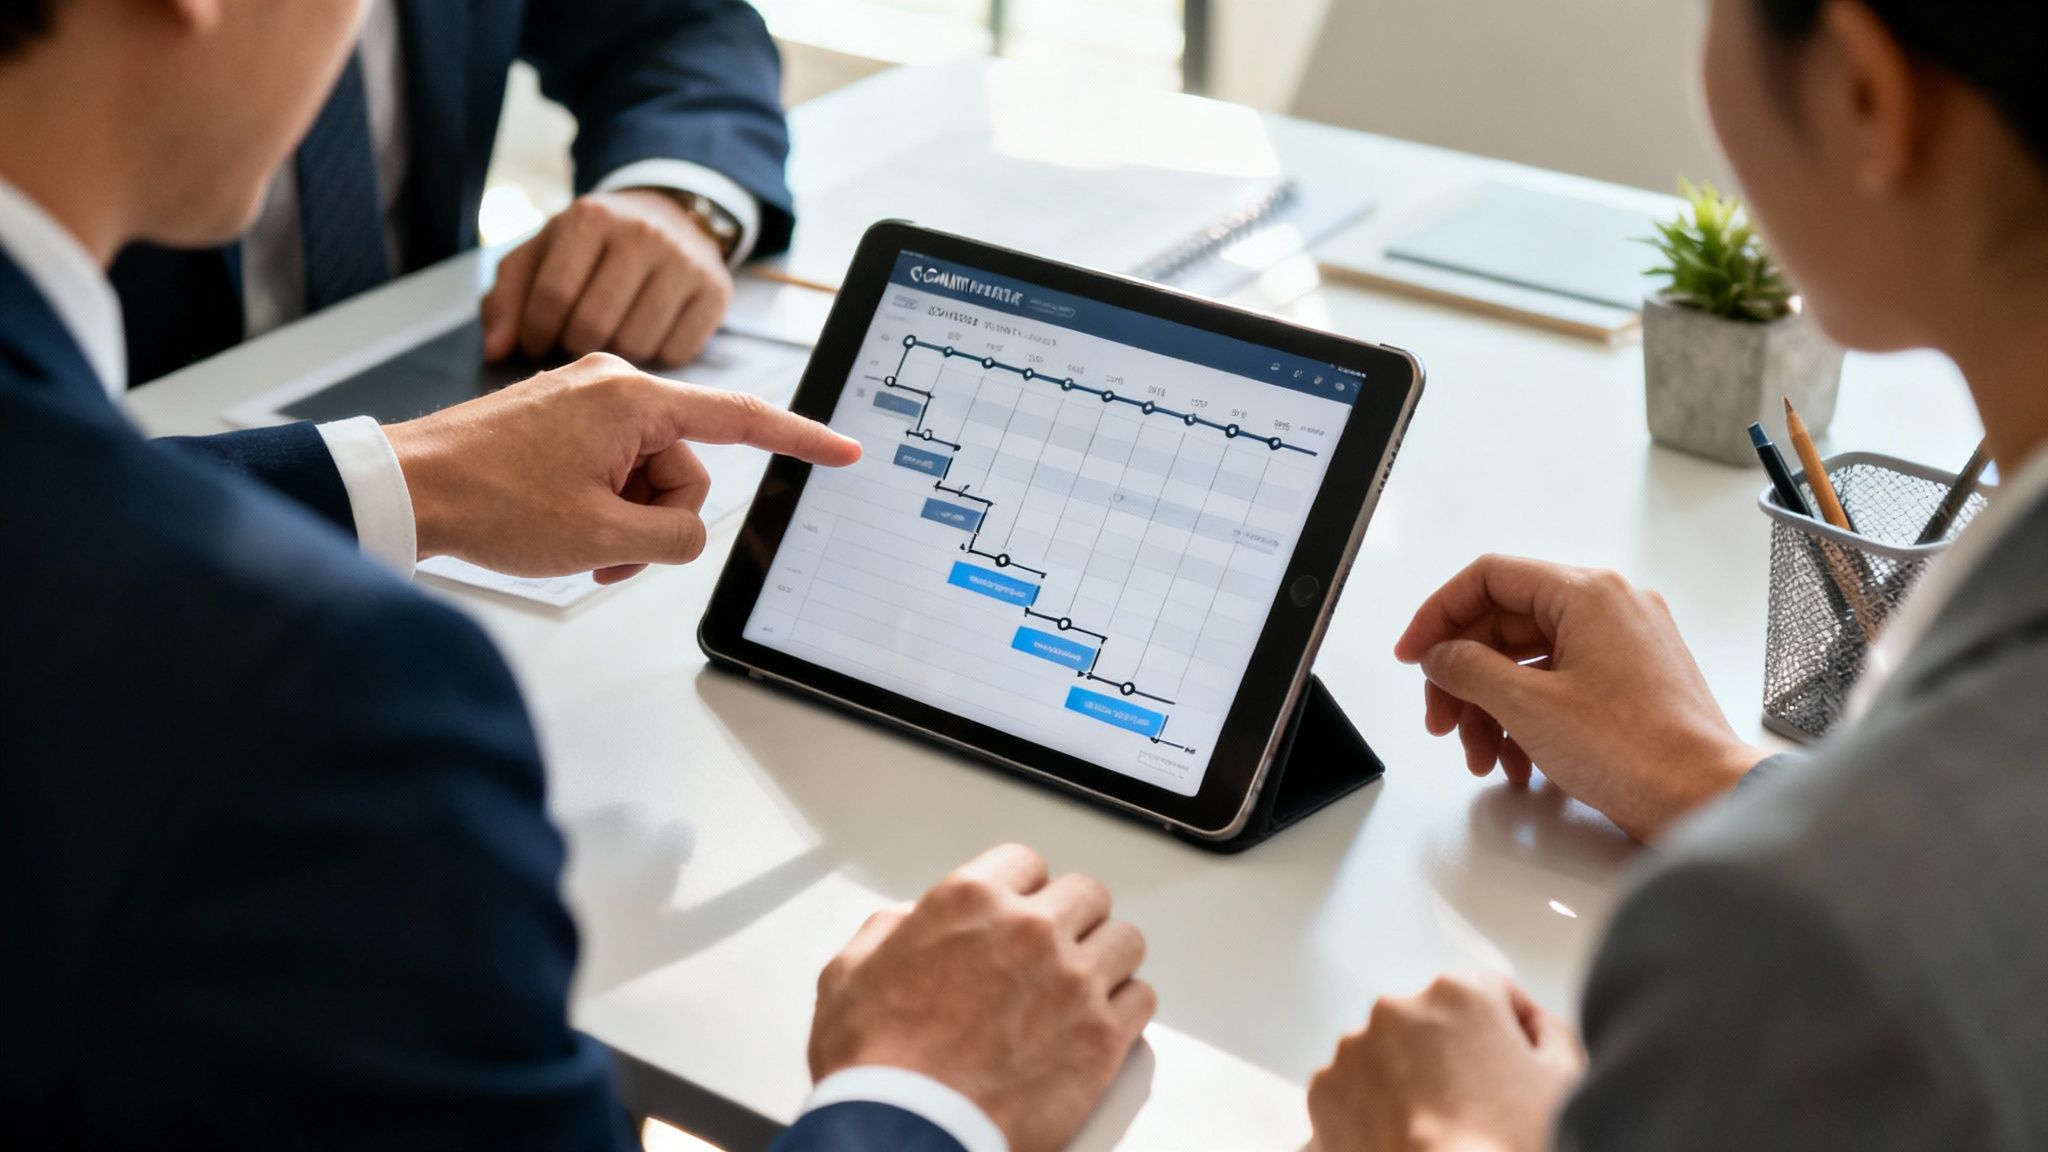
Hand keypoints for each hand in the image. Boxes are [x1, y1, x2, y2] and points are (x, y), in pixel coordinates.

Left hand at [382, 353, 858, 582]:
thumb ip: (673, 538)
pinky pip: (612, 469)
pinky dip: (599, 508)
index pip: (744, 419)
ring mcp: (585, 401)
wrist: (404, 488)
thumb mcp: (601, 537)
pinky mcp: (562, 420)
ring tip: (576, 544)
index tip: (844, 450)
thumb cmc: (488, 501)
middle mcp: (614, 386)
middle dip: (657, 520)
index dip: (801, 439)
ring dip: (623, 522)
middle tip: (605, 549)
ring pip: (647, 477)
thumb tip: (688, 534)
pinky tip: (563, 528)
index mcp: (633, 399)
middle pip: (685, 468)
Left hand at [481, 188, 733, 367]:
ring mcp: (685, 264)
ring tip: (609, 337)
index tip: (534, 343)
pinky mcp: (716, 293)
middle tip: (571, 343)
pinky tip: (645, 335)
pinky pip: (677, 354)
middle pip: (593, 327)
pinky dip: (656, 356)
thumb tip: (496, 350)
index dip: (535, 334)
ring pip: (636, 346)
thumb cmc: (594, 245)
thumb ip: (508, 297)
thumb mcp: (543, 252)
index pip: (553, 297)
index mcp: (591, 218)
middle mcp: (643, 235)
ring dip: (616, 356)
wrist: (670, 217)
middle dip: (572, 346)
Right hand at [808, 844, 1155, 1151]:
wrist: (907, 1132)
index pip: (1025, 863)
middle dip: (1071, 919)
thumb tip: (909, 922)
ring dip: (1105, 959)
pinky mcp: (1101, 1036)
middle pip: (1086, 895)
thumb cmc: (875, 1065)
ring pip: (1124, 940)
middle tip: (1055, 948)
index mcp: (970, 901)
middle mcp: (1029, 930)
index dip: (1022, 889)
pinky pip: (1142, 998)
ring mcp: (1073, 981)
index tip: (1022, 908)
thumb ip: (889, 931)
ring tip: (1085, 983)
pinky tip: (1102, 1020)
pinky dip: (1125, 1008)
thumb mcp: (849, 975)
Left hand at [1309, 974, 1585, 1151]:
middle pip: (1435, 1023)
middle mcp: (1398, 1007)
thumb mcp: (1566, 1080)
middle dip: (1453, 1055)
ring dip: (1409, 1078)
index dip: (1510, 1033)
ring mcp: (1354, 1047)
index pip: (1491, 995)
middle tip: (1475, 1106)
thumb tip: (1532, 1025)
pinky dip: (1373, 1108)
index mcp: (1459, 993)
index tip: (1512, 1068)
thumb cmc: (1509, 1144)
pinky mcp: (1325, 1089)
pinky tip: (1404, 1135)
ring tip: (1437, 1125)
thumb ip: (1551, 1032)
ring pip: (1390, 1053)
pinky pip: (1354, 1090)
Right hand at [1394, 555, 1762, 840]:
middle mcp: (1611, 607)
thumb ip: (1469, 669)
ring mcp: (1625, 644)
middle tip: (1441, 721)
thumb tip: (1441, 654)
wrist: (1706, 799)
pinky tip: (1519, 764)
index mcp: (1588, 593)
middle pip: (1505, 625)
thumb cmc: (1638, 753)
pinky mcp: (1632, 681)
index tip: (1414, 655)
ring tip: (1482, 757)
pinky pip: (1560, 684)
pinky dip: (1529, 719)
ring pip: (1530, 661)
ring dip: (1492, 708)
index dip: (1439, 615)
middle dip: (1464, 678)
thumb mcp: (1528, 706)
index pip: (1489, 577)